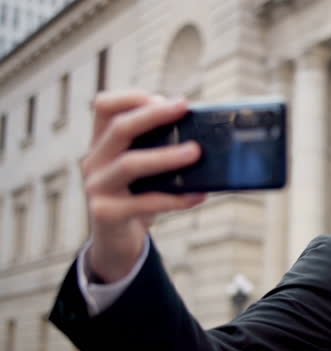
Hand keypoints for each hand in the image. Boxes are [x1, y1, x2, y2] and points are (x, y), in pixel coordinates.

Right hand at [83, 91, 204, 281]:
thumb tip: (207, 138)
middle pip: (119, 128)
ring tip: (196, 151)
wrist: (116, 244)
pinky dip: (176, 198)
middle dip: (154, 114)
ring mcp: (96, 188)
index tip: (163, 98)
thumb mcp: (145, 172)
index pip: (104, 107)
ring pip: (130, 164)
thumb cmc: (138, 199)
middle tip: (184, 107)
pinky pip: (146, 202)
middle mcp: (93, 162)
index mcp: (101, 145)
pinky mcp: (106, 213)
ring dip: (166, 155)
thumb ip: (160, 151)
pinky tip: (199, 196)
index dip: (132, 97)